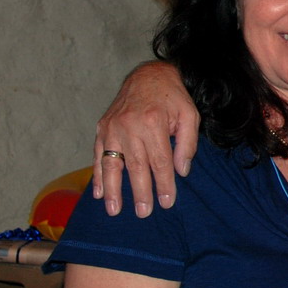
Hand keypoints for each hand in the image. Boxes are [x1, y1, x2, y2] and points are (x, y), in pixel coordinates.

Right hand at [92, 62, 198, 217]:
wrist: (149, 75)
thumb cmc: (172, 97)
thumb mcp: (190, 115)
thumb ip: (187, 144)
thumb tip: (181, 172)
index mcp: (153, 123)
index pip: (159, 162)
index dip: (163, 184)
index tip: (166, 203)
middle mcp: (130, 126)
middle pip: (136, 166)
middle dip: (140, 192)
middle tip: (144, 213)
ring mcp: (112, 127)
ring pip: (112, 164)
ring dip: (112, 189)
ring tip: (114, 210)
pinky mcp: (102, 127)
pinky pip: (98, 154)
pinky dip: (97, 175)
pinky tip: (99, 192)